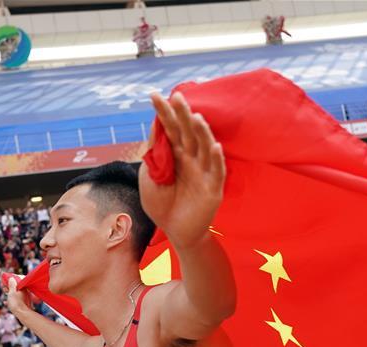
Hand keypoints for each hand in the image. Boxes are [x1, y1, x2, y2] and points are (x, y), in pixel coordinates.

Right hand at [6, 277, 32, 318]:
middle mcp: (25, 293)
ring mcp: (25, 299)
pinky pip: (16, 301)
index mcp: (23, 288)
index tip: (5, 283)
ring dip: (10, 293)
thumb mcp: (12, 292)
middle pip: (16, 288)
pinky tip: (6, 302)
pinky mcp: (23, 304)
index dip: (11, 282)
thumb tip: (11, 278)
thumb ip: (11, 285)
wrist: (22, 314)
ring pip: (16, 294)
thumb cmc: (16, 302)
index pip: (17, 282)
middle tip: (4, 288)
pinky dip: (11, 300)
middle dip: (9, 288)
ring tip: (5, 293)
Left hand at [138, 92, 225, 248]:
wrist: (175, 233)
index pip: (169, 129)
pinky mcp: (213, 189)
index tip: (154, 95)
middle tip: (177, 96)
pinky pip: (217, 171)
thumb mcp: (149, 178)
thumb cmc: (161, 205)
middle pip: (188, 133)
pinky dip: (217, 159)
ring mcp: (203, 172)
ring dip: (202, 133)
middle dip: (182, 115)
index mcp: (175, 155)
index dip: (163, 113)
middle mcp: (191, 159)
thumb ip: (153, 155)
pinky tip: (214, 146)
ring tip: (196, 117)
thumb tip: (155, 126)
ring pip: (205, 148)